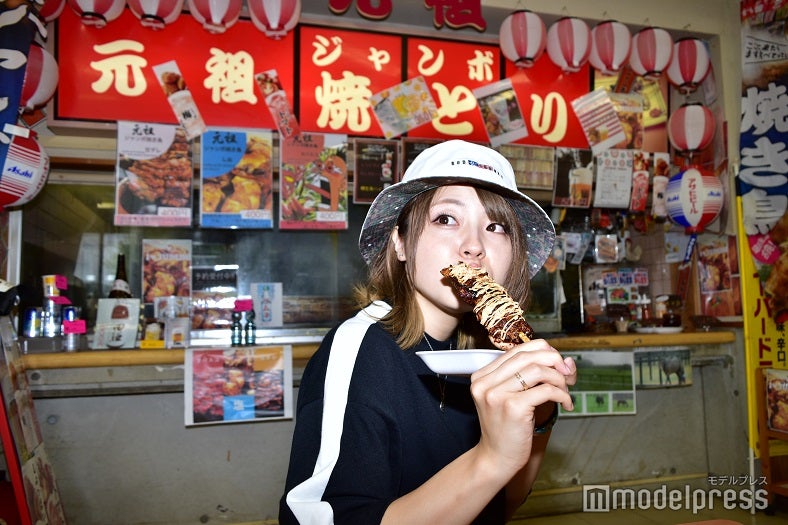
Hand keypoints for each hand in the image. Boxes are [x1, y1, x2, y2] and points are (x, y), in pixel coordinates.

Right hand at [468, 339, 574, 476]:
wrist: (496, 459)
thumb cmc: (507, 428)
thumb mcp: (514, 397)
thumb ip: (534, 376)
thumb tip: (567, 361)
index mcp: (482, 376)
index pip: (517, 350)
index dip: (543, 351)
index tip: (558, 363)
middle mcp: (485, 382)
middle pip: (528, 356)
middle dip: (554, 362)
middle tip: (568, 376)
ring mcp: (497, 394)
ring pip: (538, 370)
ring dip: (559, 380)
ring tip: (565, 393)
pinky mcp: (512, 407)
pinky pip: (546, 390)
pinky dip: (561, 394)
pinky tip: (566, 404)